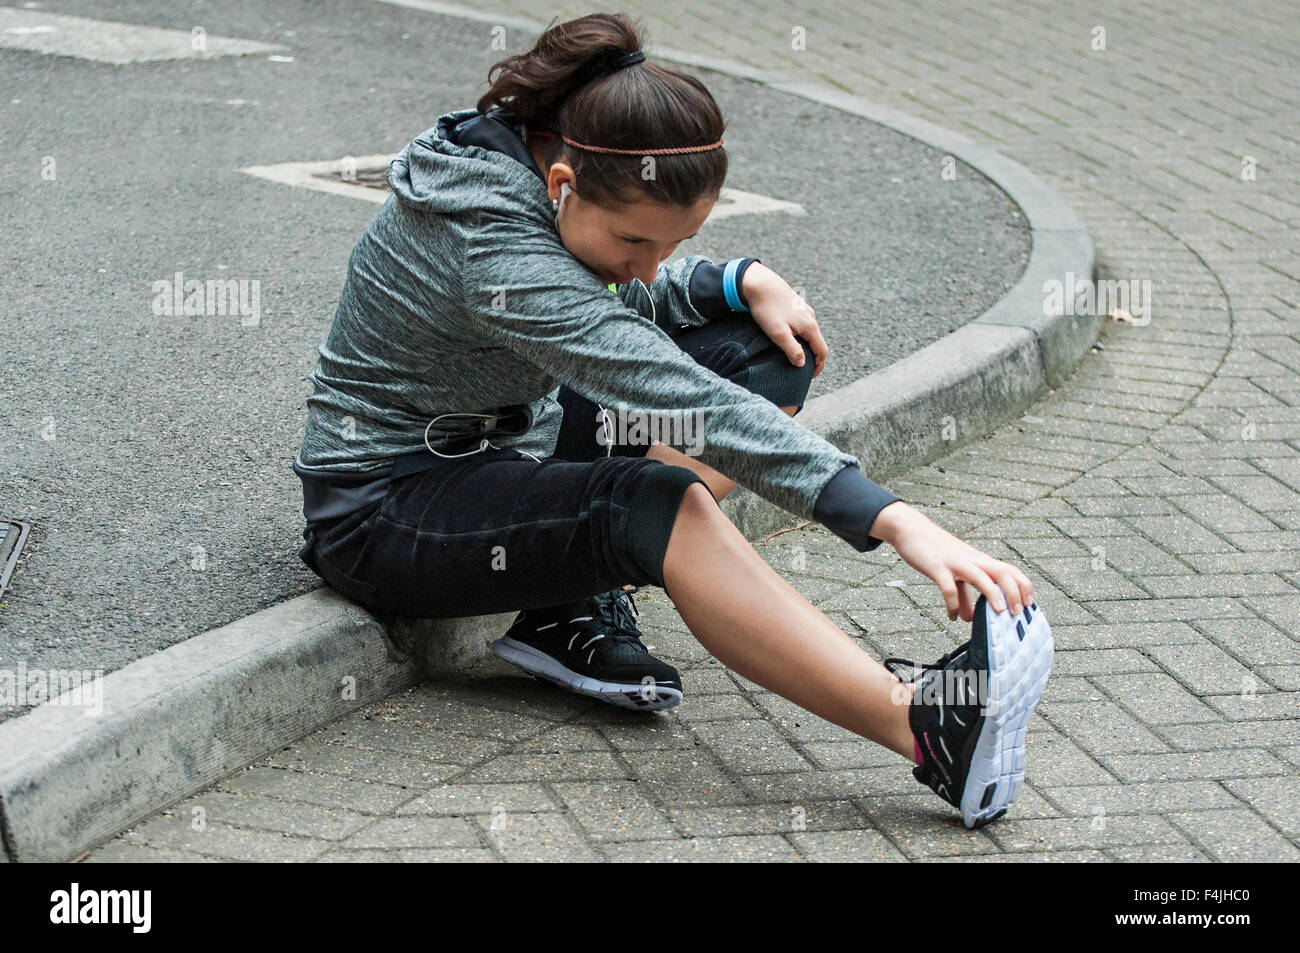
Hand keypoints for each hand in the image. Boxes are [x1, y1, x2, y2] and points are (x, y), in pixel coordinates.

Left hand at [741, 263, 828, 377]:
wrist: (760, 283)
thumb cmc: (767, 309)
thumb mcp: (778, 333)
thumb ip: (792, 349)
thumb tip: (802, 364)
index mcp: (810, 326)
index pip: (822, 351)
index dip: (819, 366)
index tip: (810, 377)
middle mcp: (811, 317)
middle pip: (818, 342)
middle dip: (814, 358)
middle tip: (804, 370)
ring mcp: (804, 311)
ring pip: (810, 333)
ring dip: (807, 346)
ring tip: (797, 356)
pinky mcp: (796, 306)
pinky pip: (803, 325)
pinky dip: (801, 336)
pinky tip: (791, 339)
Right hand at [870, 502, 1034, 622]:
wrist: (911, 529)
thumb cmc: (935, 550)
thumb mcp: (953, 573)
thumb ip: (963, 597)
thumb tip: (966, 618)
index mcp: (979, 561)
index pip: (1010, 570)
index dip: (1023, 586)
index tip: (1029, 604)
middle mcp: (972, 560)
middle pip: (1003, 572)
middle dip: (1015, 592)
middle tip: (1019, 613)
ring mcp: (956, 563)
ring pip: (981, 576)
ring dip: (993, 594)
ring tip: (1000, 612)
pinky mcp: (938, 567)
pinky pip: (949, 587)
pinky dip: (953, 604)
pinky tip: (952, 617)